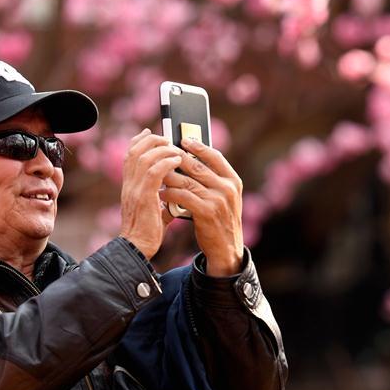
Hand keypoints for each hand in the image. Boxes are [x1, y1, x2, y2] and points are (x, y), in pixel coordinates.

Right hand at [119, 129, 183, 258]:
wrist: (137, 249)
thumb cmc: (147, 232)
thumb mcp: (152, 208)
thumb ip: (160, 196)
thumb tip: (175, 191)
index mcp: (129, 185)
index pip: (129, 155)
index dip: (138, 140)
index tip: (149, 132)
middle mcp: (128, 184)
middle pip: (135, 150)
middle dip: (151, 140)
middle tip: (167, 138)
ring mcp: (134, 190)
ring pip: (144, 157)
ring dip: (161, 149)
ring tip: (175, 149)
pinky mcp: (143, 198)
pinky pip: (153, 172)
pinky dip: (166, 162)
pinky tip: (177, 161)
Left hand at [160, 139, 243, 275]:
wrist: (226, 248)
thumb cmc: (220, 219)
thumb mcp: (224, 197)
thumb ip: (213, 179)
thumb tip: (191, 158)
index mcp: (233, 180)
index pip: (215, 156)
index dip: (198, 146)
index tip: (183, 140)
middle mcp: (228, 188)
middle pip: (198, 166)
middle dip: (177, 159)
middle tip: (162, 154)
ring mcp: (218, 200)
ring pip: (187, 181)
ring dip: (169, 176)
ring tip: (156, 173)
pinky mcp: (207, 212)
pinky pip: (183, 196)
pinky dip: (170, 193)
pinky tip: (161, 192)